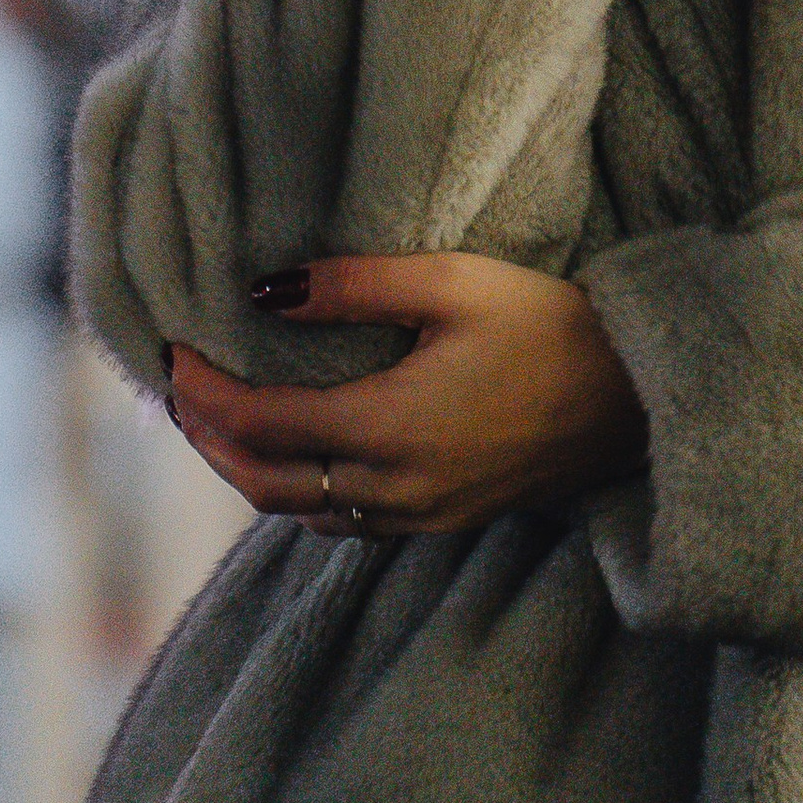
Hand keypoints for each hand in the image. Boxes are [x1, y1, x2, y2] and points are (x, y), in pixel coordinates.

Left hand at [165, 253, 648, 537]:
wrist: (631, 400)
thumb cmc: (546, 325)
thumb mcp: (451, 282)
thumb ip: (353, 286)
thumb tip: (264, 291)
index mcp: (386, 427)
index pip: (259, 424)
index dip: (205, 393)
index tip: (171, 354)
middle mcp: (391, 487)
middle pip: (264, 482)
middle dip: (210, 440)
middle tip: (178, 393)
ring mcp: (417, 515)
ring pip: (300, 510)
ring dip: (247, 470)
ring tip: (218, 423)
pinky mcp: (441, 520)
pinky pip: (342, 520)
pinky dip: (297, 491)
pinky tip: (295, 457)